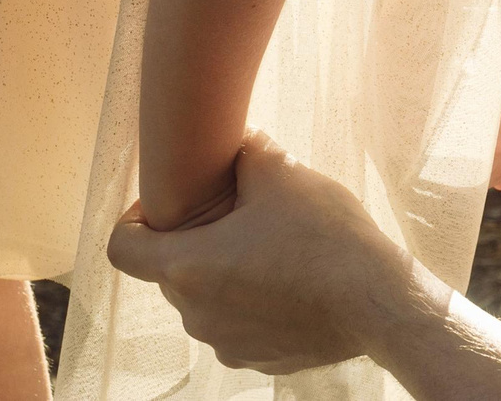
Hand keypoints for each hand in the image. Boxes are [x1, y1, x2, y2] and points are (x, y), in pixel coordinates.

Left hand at [107, 131, 427, 374]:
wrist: (378, 301)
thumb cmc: (324, 235)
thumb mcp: (282, 172)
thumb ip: (246, 151)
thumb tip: (239, 141)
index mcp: (187, 266)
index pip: (122, 248)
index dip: (134, 221)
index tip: (168, 206)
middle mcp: (196, 314)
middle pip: (170, 271)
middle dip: (194, 241)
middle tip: (237, 215)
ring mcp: (226, 342)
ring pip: (205, 300)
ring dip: (224, 273)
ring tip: (270, 247)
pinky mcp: (257, 359)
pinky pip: (237, 325)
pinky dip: (251, 303)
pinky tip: (289, 280)